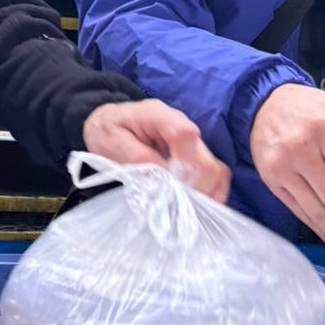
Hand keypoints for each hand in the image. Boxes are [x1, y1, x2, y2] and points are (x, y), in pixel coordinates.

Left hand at [83, 100, 230, 202]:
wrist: (109, 122)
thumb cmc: (108, 131)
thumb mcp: (113, 142)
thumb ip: (140, 159)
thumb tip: (166, 177)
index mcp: (159, 115)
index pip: (185, 135)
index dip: (184, 167)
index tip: (173, 190)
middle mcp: (183, 125)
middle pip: (205, 160)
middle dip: (196, 189)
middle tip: (177, 206)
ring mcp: (192, 141)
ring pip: (216, 169)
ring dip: (207, 193)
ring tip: (188, 209)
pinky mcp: (196, 154)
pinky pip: (216, 174)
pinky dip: (212, 192)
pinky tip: (199, 205)